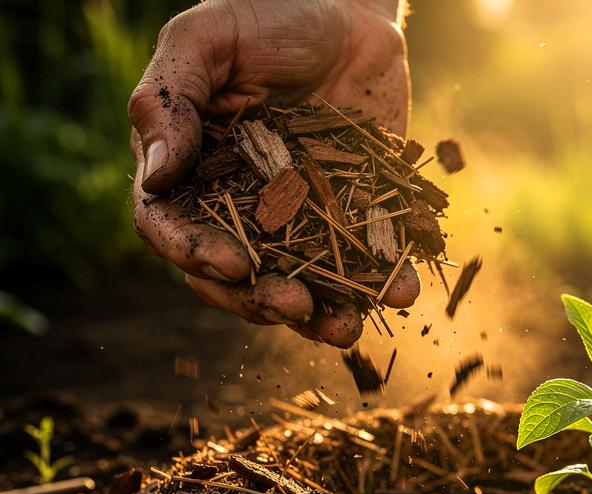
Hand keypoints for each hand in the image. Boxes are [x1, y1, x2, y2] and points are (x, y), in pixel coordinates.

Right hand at [129, 0, 418, 346]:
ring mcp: (299, 218)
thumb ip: (170, 99)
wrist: (351, 13)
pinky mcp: (356, 215)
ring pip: (301, 283)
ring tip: (346, 327)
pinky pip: (367, 261)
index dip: (194, 255)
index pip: (172, 228)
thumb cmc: (266, 15)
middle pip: (235, 275)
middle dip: (263, 299)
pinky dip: (383, 281)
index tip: (231, 265)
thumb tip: (154, 175)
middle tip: (294, 307)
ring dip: (322, 314)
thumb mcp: (207, 39)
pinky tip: (400, 292)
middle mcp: (239, 207)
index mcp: (189, 172)